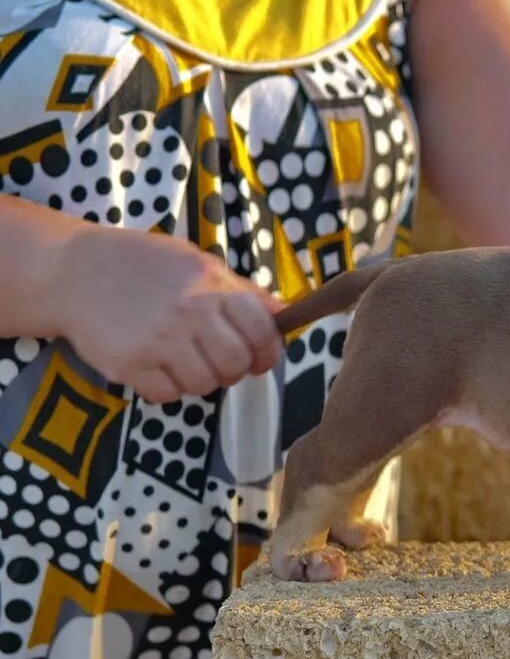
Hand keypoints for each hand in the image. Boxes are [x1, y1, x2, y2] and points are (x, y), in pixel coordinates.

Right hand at [51, 228, 282, 402]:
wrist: (74, 271)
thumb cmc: (144, 265)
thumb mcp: (198, 263)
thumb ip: (242, 291)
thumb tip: (285, 314)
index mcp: (212, 286)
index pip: (262, 331)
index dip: (268, 350)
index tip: (260, 356)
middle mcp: (189, 313)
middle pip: (236, 364)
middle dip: (235, 369)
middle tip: (220, 361)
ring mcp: (159, 341)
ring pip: (205, 384)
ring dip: (202, 380)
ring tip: (186, 360)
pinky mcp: (130, 365)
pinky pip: (168, 395)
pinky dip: (169, 388)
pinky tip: (158, 367)